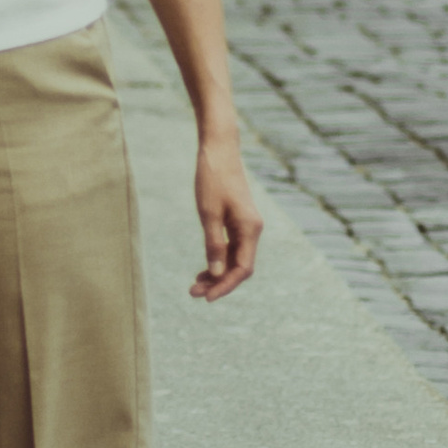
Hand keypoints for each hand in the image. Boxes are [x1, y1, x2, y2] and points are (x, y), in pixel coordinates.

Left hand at [191, 137, 260, 303]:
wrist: (219, 150)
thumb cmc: (212, 179)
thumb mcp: (208, 213)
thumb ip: (214, 244)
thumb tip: (216, 274)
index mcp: (250, 229)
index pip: (242, 268)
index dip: (225, 285)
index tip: (207, 297)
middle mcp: (252, 229)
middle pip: (239, 267)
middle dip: (219, 282)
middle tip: (194, 293)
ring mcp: (246, 225)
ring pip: (235, 259)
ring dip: (218, 273)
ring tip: (195, 285)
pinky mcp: (238, 220)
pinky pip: (232, 248)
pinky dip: (219, 259)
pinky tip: (204, 268)